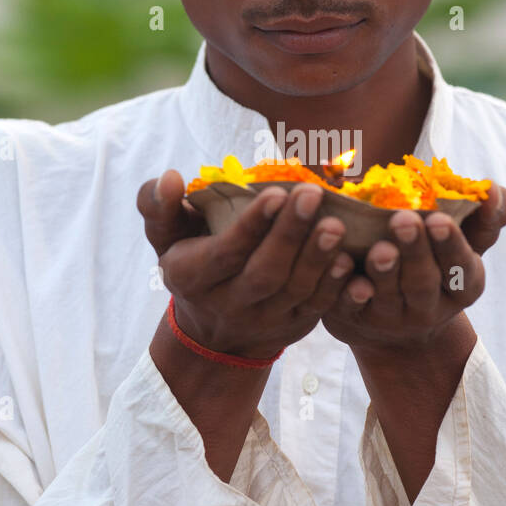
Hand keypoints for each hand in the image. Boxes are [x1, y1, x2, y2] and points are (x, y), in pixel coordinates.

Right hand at [137, 171, 354, 359]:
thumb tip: (169, 177)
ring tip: (336, 223)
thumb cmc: (193, 258)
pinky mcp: (295, 326)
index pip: (225, 254)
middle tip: (312, 194)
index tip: (275, 193)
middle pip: (264, 274)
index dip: (251, 226)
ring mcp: (264, 320)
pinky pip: (318, 308)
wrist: (214, 328)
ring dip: (317, 258)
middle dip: (290, 235)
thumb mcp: (166, 236)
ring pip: (294, 292)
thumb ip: (158, 205)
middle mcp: (228, 305)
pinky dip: (335, 285)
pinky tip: (347, 258)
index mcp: (191, 277)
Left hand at [321, 183, 505, 352]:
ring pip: (387, 295)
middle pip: (423, 282)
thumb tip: (492, 191)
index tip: (439, 219)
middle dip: (415, 251)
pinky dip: (347, 290)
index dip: (450, 245)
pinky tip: (341, 265)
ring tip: (378, 247)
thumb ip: (485, 216)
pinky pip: (349, 307)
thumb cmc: (435, 259)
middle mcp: (429, 308)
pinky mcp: (355, 319)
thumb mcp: (466, 242)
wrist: (393, 313)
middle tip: (404, 221)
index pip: (461, 268)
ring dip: (383, 270)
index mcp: (462, 286)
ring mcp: (391, 317)